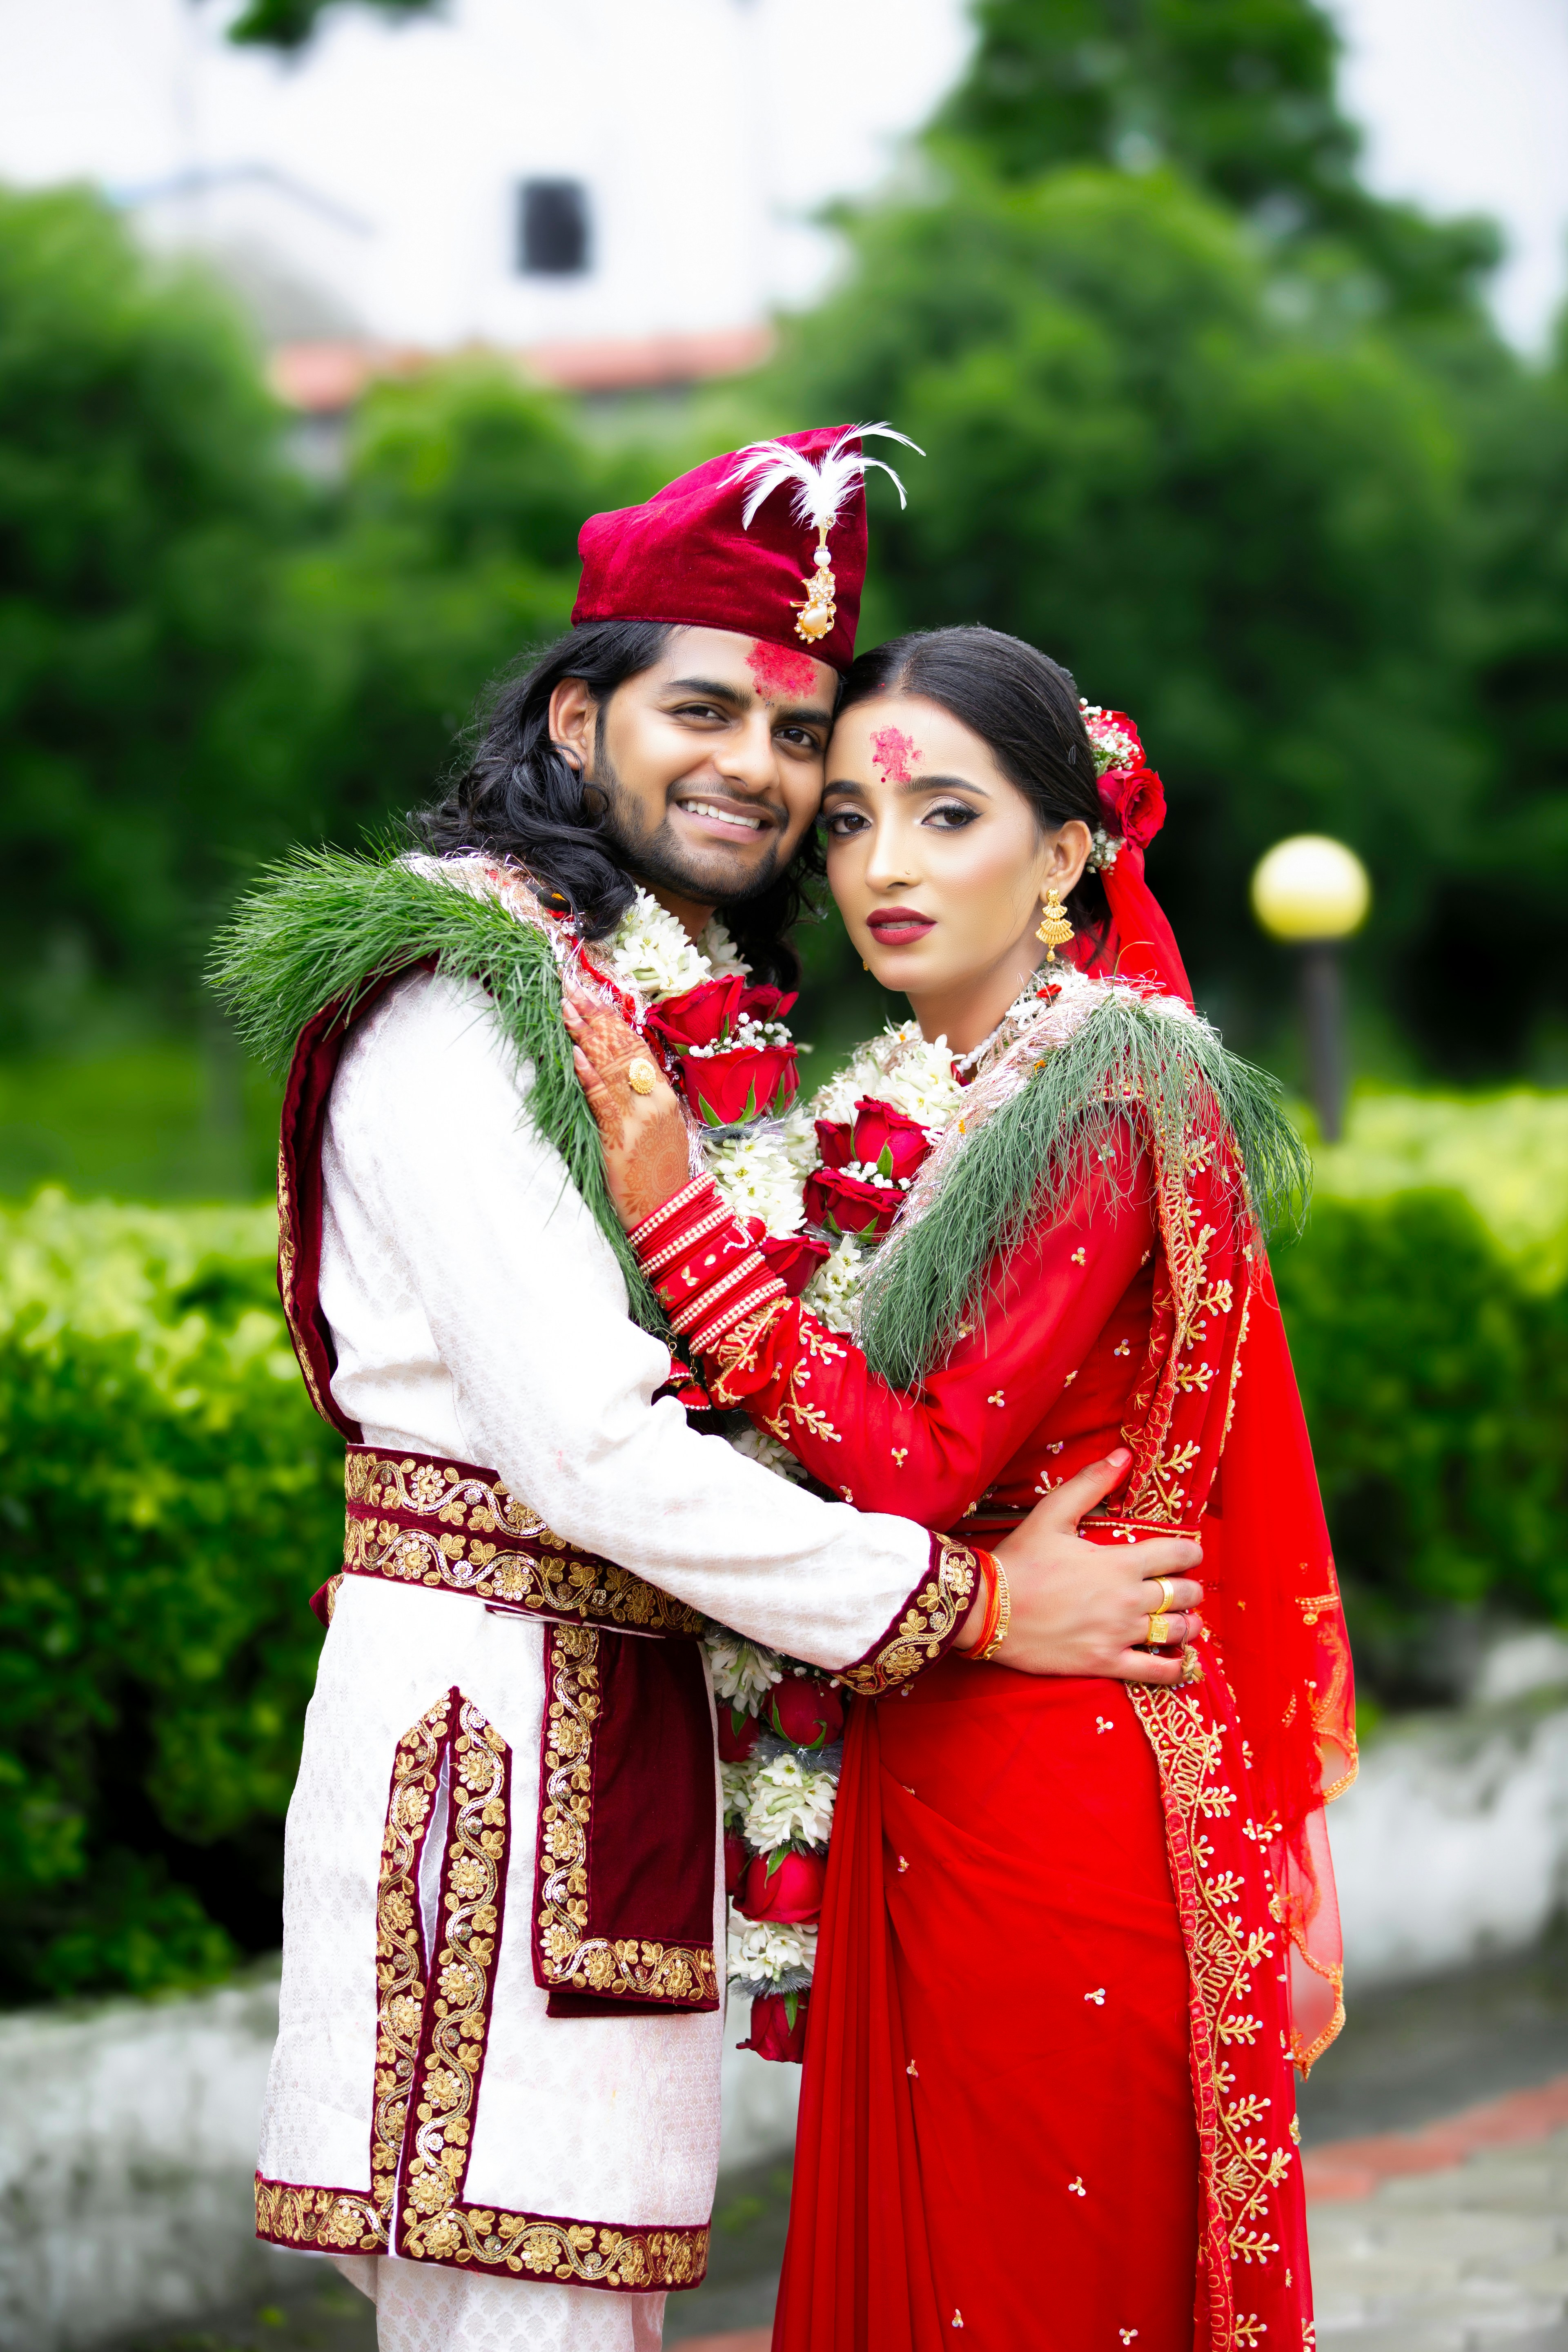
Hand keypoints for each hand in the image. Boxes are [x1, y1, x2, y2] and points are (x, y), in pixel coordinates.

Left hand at [563, 991, 690, 1228]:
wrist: (669, 1212)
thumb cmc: (661, 1173)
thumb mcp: (662, 1128)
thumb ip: (645, 1099)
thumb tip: (619, 1071)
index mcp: (664, 1095)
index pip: (637, 1046)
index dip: (613, 1018)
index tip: (591, 996)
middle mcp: (654, 1099)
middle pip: (623, 1047)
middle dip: (595, 1016)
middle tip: (570, 989)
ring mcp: (639, 1116)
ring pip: (611, 1066)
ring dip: (585, 1035)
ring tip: (566, 1010)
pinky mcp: (621, 1136)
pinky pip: (603, 1100)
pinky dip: (589, 1076)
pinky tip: (575, 1056)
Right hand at [978, 1450, 1203, 1684]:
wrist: (986, 1609)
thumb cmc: (1020, 1560)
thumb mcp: (1052, 1513)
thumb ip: (1091, 1483)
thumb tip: (1124, 1455)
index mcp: (1119, 1562)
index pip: (1178, 1555)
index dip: (1191, 1553)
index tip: (1189, 1554)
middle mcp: (1127, 1599)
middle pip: (1184, 1594)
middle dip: (1191, 1589)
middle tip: (1184, 1587)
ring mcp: (1118, 1634)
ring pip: (1176, 1632)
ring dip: (1188, 1625)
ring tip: (1186, 1620)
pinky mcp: (1105, 1663)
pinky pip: (1155, 1672)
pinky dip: (1175, 1669)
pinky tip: (1179, 1661)